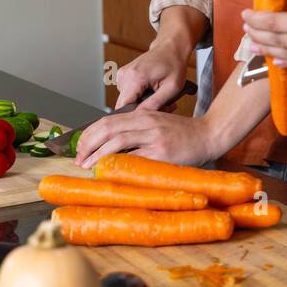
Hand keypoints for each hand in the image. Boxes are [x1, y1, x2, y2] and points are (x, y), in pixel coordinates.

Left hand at [75, 109, 220, 169]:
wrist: (209, 134)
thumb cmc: (183, 134)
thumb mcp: (157, 124)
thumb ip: (138, 130)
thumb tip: (111, 145)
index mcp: (143, 115)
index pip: (108, 120)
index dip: (90, 133)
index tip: (80, 147)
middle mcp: (146, 122)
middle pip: (108, 128)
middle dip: (88, 144)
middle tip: (78, 158)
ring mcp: (154, 137)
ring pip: (117, 140)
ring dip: (98, 154)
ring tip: (87, 165)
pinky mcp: (162, 152)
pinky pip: (135, 157)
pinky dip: (118, 163)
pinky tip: (109, 170)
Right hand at [114, 39, 188, 110]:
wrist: (170, 48)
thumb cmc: (174, 64)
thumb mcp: (172, 87)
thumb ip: (156, 103)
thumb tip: (142, 116)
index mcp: (135, 77)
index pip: (123, 106)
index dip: (135, 115)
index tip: (151, 115)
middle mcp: (124, 75)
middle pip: (124, 104)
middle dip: (141, 110)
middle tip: (160, 105)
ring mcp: (121, 75)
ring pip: (126, 100)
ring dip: (140, 102)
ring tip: (156, 96)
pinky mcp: (123, 76)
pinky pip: (127, 93)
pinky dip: (138, 96)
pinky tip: (150, 91)